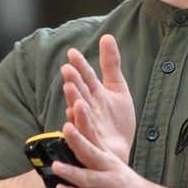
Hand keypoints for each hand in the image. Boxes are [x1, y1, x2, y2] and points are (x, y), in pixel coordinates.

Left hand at [51, 101, 155, 187]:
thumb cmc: (120, 182)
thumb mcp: (108, 164)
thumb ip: (88, 155)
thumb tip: (63, 143)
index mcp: (106, 154)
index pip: (93, 134)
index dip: (85, 120)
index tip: (77, 104)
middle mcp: (109, 166)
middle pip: (91, 151)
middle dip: (77, 140)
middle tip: (67, 128)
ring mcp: (112, 183)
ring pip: (89, 177)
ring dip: (71, 172)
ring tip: (55, 166)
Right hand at [60, 34, 134, 163]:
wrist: (120, 152)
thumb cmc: (116, 122)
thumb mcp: (117, 89)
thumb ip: (111, 64)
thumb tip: (107, 36)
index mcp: (94, 95)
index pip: (86, 77)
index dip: (80, 65)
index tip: (73, 53)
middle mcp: (88, 109)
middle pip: (80, 93)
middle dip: (73, 81)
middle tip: (67, 69)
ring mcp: (88, 126)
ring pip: (78, 112)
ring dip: (73, 100)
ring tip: (69, 88)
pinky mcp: (92, 143)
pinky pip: (85, 134)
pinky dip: (79, 125)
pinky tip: (73, 116)